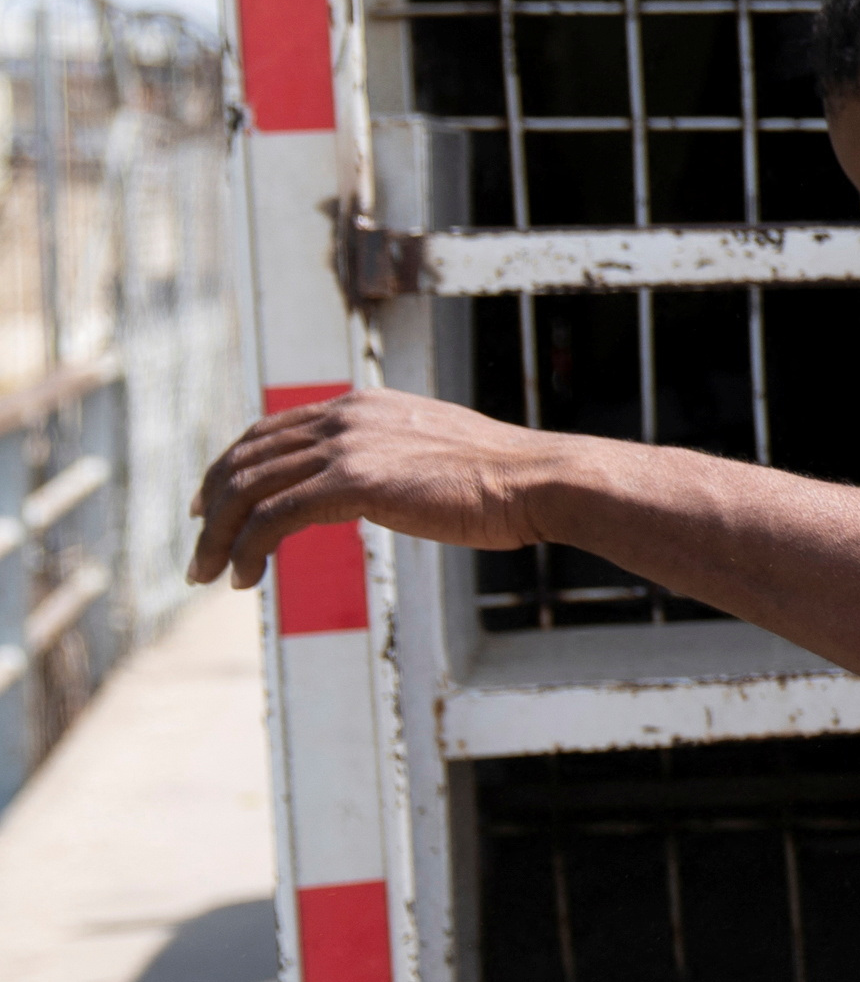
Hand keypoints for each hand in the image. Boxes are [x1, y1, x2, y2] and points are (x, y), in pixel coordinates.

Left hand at [191, 389, 558, 590]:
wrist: (537, 480)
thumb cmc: (500, 478)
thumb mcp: (431, 450)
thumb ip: (389, 456)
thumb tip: (374, 484)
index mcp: (361, 404)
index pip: (269, 430)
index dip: (230, 465)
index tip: (211, 500)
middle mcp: (344, 417)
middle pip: (246, 457)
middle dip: (210, 503)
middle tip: (199, 543)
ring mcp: (346, 447)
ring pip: (247, 490)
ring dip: (217, 535)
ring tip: (209, 572)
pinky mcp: (352, 484)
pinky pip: (271, 519)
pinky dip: (245, 549)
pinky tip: (245, 576)